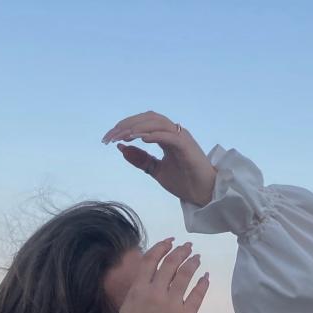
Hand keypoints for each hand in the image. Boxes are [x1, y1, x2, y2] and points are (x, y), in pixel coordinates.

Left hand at [101, 111, 217, 208]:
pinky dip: (155, 135)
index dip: (124, 127)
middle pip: (147, 118)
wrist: (204, 194)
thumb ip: (141, 159)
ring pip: (156, 123)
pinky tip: (141, 139)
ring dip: (137, 128)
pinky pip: (169, 136)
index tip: (108, 138)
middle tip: (110, 136)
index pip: (142, 123)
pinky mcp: (187, 147)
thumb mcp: (156, 170)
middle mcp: (173, 132)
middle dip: (126, 125)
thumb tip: (121, 148)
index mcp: (166, 136)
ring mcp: (181, 138)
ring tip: (122, 136)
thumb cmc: (184, 181)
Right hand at [116, 238, 209, 312]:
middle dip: (180, 251)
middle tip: (187, 246)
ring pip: (185, 275)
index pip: (151, 260)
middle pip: (170, 264)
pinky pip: (197, 295)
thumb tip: (147, 276)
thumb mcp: (127, 308)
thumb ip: (137, 290)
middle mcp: (156, 293)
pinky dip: (202, 283)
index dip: (162, 247)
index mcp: (138, 290)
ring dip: (192, 262)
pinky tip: (205, 277)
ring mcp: (172, 304)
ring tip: (196, 257)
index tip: (169, 242)